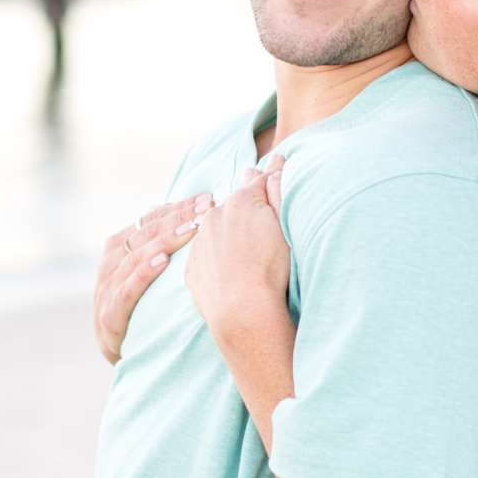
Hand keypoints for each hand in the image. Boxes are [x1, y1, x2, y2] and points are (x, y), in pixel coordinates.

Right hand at [93, 193, 211, 363]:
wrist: (123, 355)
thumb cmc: (142, 308)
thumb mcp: (147, 274)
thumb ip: (160, 246)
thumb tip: (189, 214)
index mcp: (118, 249)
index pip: (148, 220)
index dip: (176, 208)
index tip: (205, 198)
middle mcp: (109, 265)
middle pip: (144, 234)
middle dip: (176, 219)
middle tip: (205, 208)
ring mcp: (106, 291)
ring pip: (135, 258)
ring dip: (164, 241)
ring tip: (191, 230)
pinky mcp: (108, 318)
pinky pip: (125, 292)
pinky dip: (142, 275)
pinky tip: (163, 262)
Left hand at [183, 157, 289, 350]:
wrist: (243, 313)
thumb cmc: (272, 270)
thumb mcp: (285, 226)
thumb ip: (279, 192)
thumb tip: (274, 165)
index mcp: (242, 202)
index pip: (258, 182)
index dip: (269, 180)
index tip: (276, 174)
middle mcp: (214, 216)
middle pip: (235, 206)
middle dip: (247, 210)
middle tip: (261, 227)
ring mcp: (199, 242)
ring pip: (216, 230)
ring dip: (229, 235)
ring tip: (246, 255)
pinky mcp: (191, 267)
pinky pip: (205, 255)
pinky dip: (216, 259)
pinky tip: (231, 273)